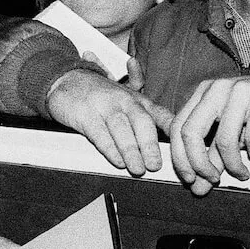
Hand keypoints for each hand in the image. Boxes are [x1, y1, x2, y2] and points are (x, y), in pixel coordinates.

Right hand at [46, 68, 172, 176]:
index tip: (183, 145)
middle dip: (149, 145)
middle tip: (155, 165)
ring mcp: (104, 106)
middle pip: (141, 121)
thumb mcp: (127, 98)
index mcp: (137, 99)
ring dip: (131, 150)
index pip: (160, 114)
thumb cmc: (99, 94)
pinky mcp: (85, 114)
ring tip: (138, 169)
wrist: (66, 79)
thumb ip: (147, 115)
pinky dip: (109, 148)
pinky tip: (117, 161)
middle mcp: (123, 100)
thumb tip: (170, 135)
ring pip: (121, 129)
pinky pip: (99, 133)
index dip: (173, 130)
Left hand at [170, 74, 249, 195]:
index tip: (190, 179)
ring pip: (224, 139)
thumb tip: (195, 187)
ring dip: (232, 165)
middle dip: (199, 163)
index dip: (180, 157)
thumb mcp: (231, 134)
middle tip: (212, 180)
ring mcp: (241, 90)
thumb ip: (211, 156)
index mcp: (204, 93)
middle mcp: (218, 88)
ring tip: (242, 173)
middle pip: (192, 132)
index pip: (178, 127)